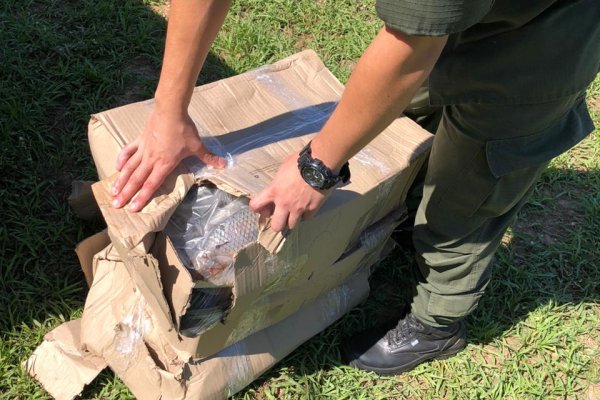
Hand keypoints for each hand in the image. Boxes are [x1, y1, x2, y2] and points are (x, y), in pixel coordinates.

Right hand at [111, 109, 225, 210]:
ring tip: (112, 192)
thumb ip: (208, 157)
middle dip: (126, 194)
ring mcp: (144, 149)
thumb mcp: (198, 145)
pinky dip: (122, 159)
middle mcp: (151, 159)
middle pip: (136, 179)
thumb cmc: (184, 129)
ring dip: (120, 180)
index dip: (142, 198)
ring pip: (130, 168)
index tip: (133, 208)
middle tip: (115, 205)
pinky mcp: (140, 139)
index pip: (152, 185)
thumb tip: (223, 165)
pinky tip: (117, 167)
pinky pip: (129, 151)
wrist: (170, 109)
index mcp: (164, 164)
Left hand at [249, 154, 330, 231]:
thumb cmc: (299, 162)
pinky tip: (306, 208)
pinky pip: (306, 218)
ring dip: (291, 220)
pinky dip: (305, 215)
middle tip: (281, 215)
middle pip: (276, 226)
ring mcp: (298, 208)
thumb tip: (277, 186)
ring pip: (291, 225)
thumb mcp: (282, 169)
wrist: (319, 165)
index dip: (257, 207)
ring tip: (294, 212)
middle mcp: (284, 203)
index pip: (255, 205)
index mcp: (273, 191)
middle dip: (277, 222)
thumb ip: (277, 182)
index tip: (263, 206)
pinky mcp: (312, 209)